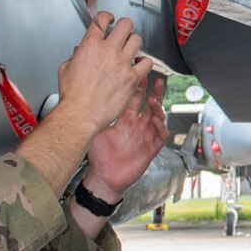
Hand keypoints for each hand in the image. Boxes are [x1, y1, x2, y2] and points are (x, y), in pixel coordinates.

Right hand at [57, 11, 153, 132]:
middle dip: (124, 26)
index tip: (109, 19)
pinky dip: (145, 62)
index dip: (106, 17)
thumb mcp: (65, 69)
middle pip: (125, 25)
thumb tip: (79, 53)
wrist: (81, 113)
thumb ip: (75, 57)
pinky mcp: (132, 77)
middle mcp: (108, 50)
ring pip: (137, 40)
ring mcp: (122, 63)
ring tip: (132, 47)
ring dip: (134, 42)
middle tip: (123, 31)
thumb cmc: (72, 95)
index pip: (101, 19)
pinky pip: (147, 63)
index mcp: (90, 45)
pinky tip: (140, 65)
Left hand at [86, 75, 167, 196]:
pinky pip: (161, 135)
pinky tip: (158, 120)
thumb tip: (89, 96)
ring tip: (154, 100)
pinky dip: (161, 126)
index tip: (138, 73)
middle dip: (154, 92)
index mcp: (125, 119)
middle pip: (149, 104)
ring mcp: (145, 135)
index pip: (134, 99)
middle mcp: (137, 125)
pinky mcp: (152, 148)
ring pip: (158, 117)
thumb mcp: (96, 130)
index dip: (138, 87)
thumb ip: (97, 114)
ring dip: (158, 107)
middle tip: (156, 80)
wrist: (104, 177)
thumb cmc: (99, 156)